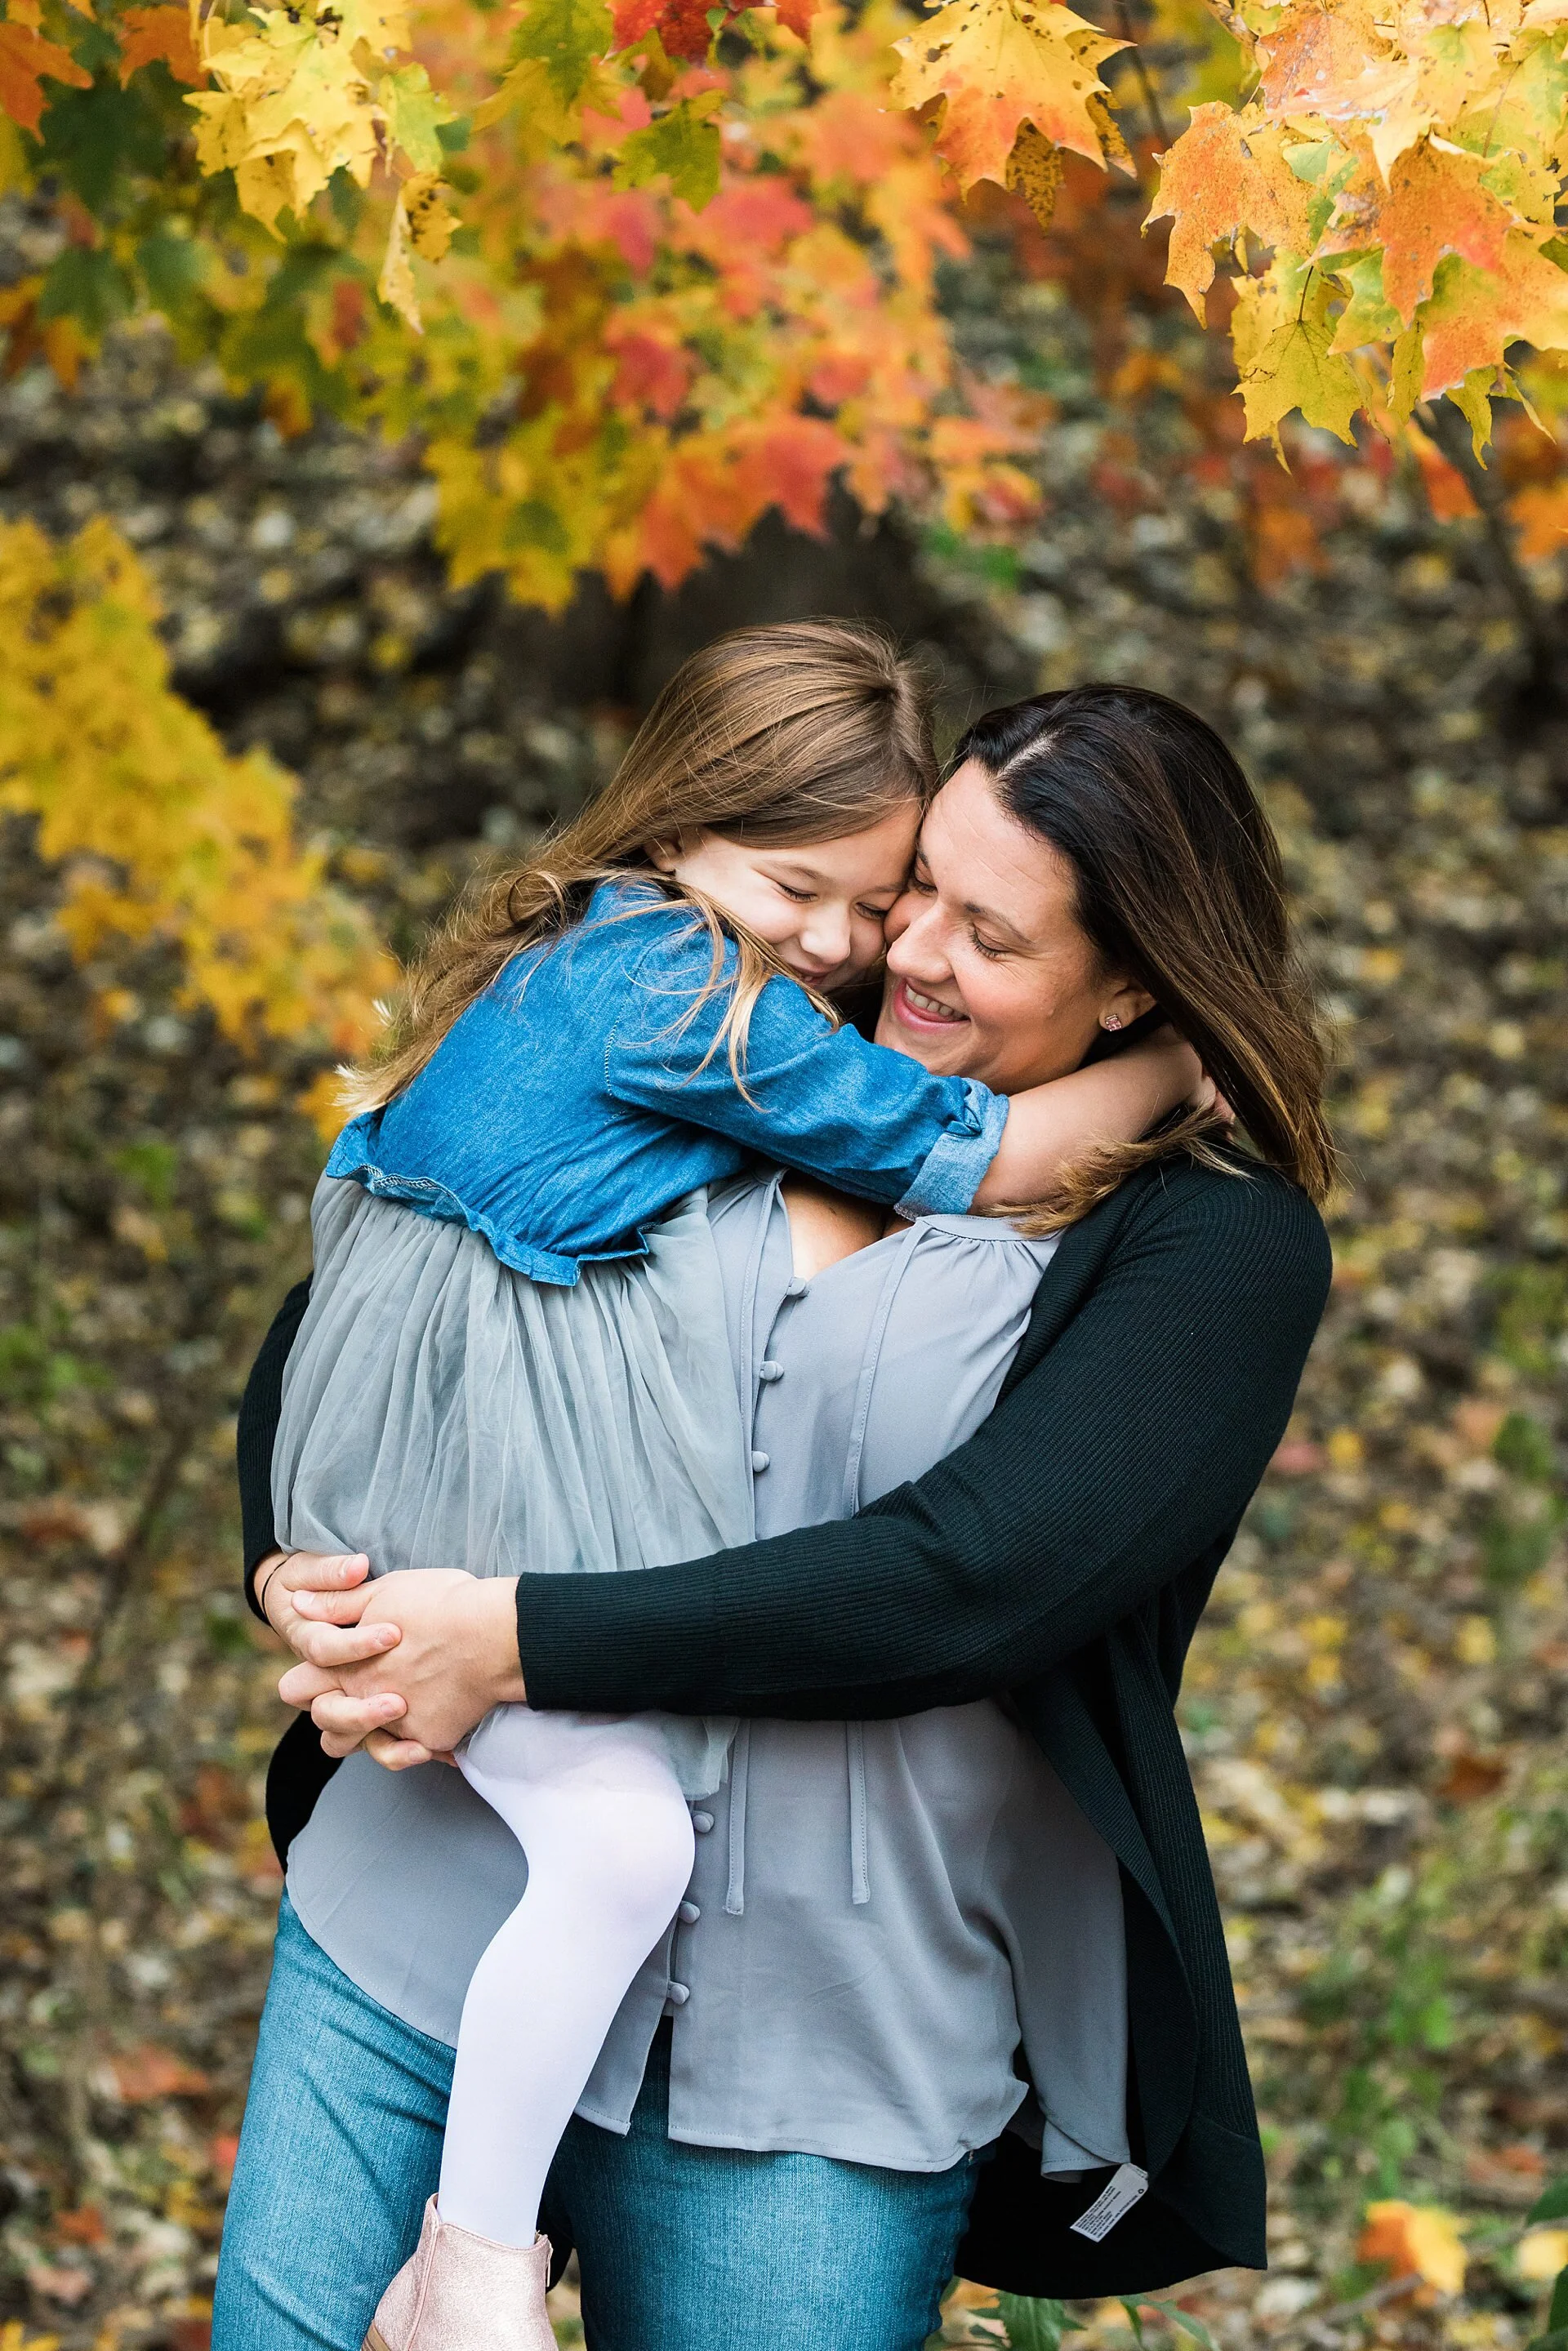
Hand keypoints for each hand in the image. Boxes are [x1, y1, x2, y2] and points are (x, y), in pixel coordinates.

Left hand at [281, 1569, 525, 1762]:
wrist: (495, 1633)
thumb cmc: (441, 1604)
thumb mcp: (384, 1592)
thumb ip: (338, 1604)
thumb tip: (299, 1603)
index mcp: (346, 1666)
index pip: (297, 1687)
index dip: (307, 1680)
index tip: (329, 1670)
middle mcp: (364, 1701)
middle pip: (326, 1725)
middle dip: (336, 1713)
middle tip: (368, 1692)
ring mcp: (398, 1726)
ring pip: (368, 1749)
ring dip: (377, 1737)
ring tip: (401, 1711)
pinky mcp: (431, 1738)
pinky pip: (419, 1752)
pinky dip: (427, 1741)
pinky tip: (442, 1721)